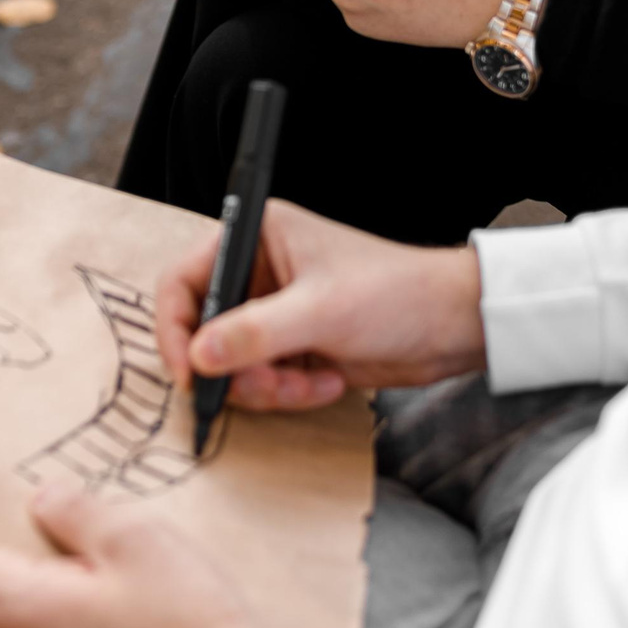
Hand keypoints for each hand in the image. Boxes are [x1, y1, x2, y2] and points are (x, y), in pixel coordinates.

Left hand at [0, 486, 299, 627]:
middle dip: (29, 543)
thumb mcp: (134, 538)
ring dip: (63, 584)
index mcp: (14, 607)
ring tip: (124, 566)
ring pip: (33, 614)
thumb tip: (43, 501)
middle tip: (77, 512)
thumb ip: (74, 510)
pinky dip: (82, 621)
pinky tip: (134, 609)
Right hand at [157, 199, 486, 410]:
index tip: (189, 373)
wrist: (451, 326)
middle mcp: (260, 271)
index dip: (176, 328)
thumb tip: (198, 356)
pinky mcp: (292, 346)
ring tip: (310, 383)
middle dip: (234, 368)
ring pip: (233, 365)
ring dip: (266, 387)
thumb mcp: (322, 311)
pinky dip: (287, 392)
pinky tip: (327, 381)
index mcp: (258, 235)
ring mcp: (275, 312)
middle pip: (205, 331)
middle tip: (264, 384)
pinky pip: (262, 381)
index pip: (186, 280)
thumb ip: (255, 333)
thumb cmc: (398, 293)